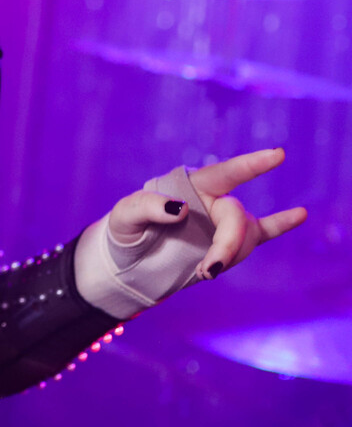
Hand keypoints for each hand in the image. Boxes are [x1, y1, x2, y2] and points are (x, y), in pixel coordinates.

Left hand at [108, 147, 307, 279]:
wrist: (133, 258)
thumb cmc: (127, 230)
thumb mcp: (126, 216)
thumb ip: (148, 207)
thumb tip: (181, 209)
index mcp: (191, 186)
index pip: (226, 172)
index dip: (252, 164)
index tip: (278, 155)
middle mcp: (213, 199)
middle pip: (235, 217)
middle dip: (227, 246)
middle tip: (209, 271)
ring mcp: (224, 221)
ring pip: (246, 235)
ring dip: (232, 256)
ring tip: (205, 272)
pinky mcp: (231, 242)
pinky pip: (262, 232)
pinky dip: (282, 224)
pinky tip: (300, 213)